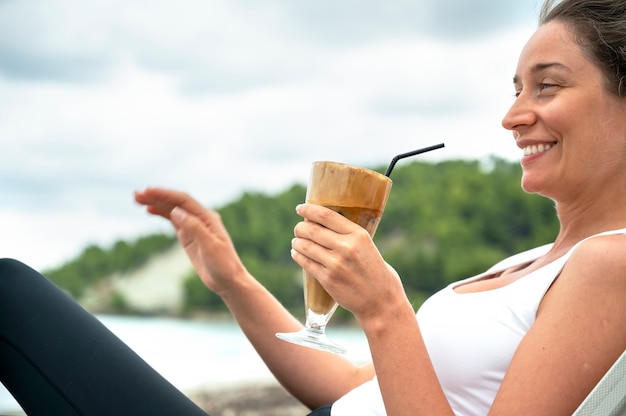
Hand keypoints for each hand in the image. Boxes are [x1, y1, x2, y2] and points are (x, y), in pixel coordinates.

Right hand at [134, 187, 248, 294]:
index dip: (165, 194)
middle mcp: (201, 218)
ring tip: (138, 199)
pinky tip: (150, 210)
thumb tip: (175, 211)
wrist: (228, 281)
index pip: (183, 201)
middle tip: (136, 194)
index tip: (148, 192)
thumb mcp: (210, 246)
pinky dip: (161, 213)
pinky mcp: (189, 236)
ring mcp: (194, 226)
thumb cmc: (223, 264)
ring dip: (156, 203)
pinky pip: (173, 220)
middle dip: (157, 196)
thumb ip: (194, 228)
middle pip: (176, 202)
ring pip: (173, 210)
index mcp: (208, 217)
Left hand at [290, 203, 404, 321]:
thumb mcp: (369, 247)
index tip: (300, 208)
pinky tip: (296, 254)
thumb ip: (350, 237)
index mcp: (358, 235)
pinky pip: (305, 262)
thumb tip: (327, 226)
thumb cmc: (377, 274)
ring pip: (305, 246)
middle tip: (298, 229)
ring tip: (296, 242)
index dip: (309, 210)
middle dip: (300, 228)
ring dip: (297, 242)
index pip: (326, 215)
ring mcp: (335, 264)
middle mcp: (346, 247)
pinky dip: (297, 256)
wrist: (382, 302)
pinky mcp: (328, 279)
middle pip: (312, 230)